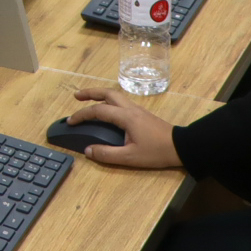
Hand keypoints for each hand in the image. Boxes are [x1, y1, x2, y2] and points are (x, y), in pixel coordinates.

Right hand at [66, 87, 182, 170]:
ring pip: (115, 95)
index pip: (98, 111)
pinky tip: (109, 109)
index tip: (70, 121)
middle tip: (76, 96)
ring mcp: (137, 109)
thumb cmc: (156, 152)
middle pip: (107, 93)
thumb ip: (107, 154)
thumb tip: (88, 151)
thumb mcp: (130, 157)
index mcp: (125, 117)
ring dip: (100, 94)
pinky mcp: (142, 113)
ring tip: (89, 100)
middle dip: (90, 93)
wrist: (180, 146)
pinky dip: (109, 100)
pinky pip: (121, 100)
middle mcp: (130, 108)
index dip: (82, 115)